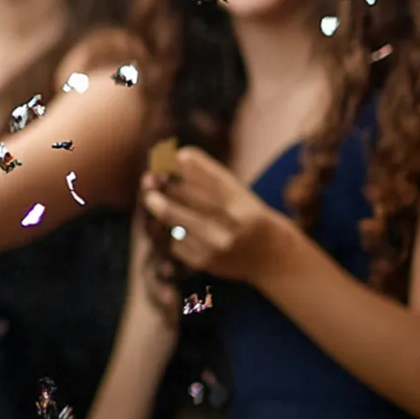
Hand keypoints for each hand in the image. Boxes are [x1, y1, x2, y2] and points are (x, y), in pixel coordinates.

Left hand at [139, 147, 294, 282]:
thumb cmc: (247, 215)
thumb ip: (209, 175)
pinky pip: (175, 242)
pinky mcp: (204, 263)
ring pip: (174, 223)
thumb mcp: (237, 194)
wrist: (271, 257)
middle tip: (147, 180)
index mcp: (243, 207)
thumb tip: (178, 155)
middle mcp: (231, 229)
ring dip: (161, 208)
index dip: (190, 167)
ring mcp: (216, 248)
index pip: (211, 182)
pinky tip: (182, 230)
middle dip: (160, 190)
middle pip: (185, 203)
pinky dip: (174, 232)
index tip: (174, 155)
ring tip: (154, 199)